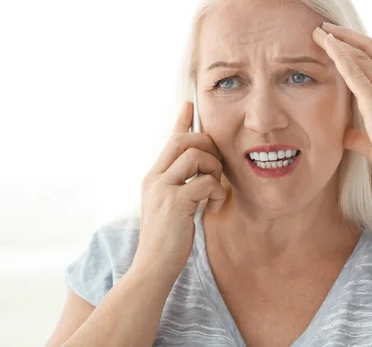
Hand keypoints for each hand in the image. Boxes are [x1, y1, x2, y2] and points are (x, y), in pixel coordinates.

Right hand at [135, 102, 225, 273]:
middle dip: (207, 144)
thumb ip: (180, 188)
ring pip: (195, 155)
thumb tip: (201, 174)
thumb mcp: (170, 208)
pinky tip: (216, 208)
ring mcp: (162, 188)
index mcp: (153, 177)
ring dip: (214, 169)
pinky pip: (205, 182)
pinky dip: (218, 192)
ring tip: (216, 190)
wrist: (153, 267)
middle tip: (217, 164)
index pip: (169, 141)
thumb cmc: (166, 240)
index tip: (189, 104)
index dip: (181, 121)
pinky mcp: (174, 202)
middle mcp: (154, 178)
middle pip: (183, 140)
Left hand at [312, 23, 371, 184]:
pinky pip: (355, 72)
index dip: (357, 44)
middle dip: (346, 35)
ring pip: (361, 55)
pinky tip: (328, 44)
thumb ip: (359, 136)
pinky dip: (340, 55)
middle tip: (325, 26)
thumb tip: (346, 135)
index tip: (339, 36)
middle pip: (369, 49)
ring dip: (339, 40)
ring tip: (319, 30)